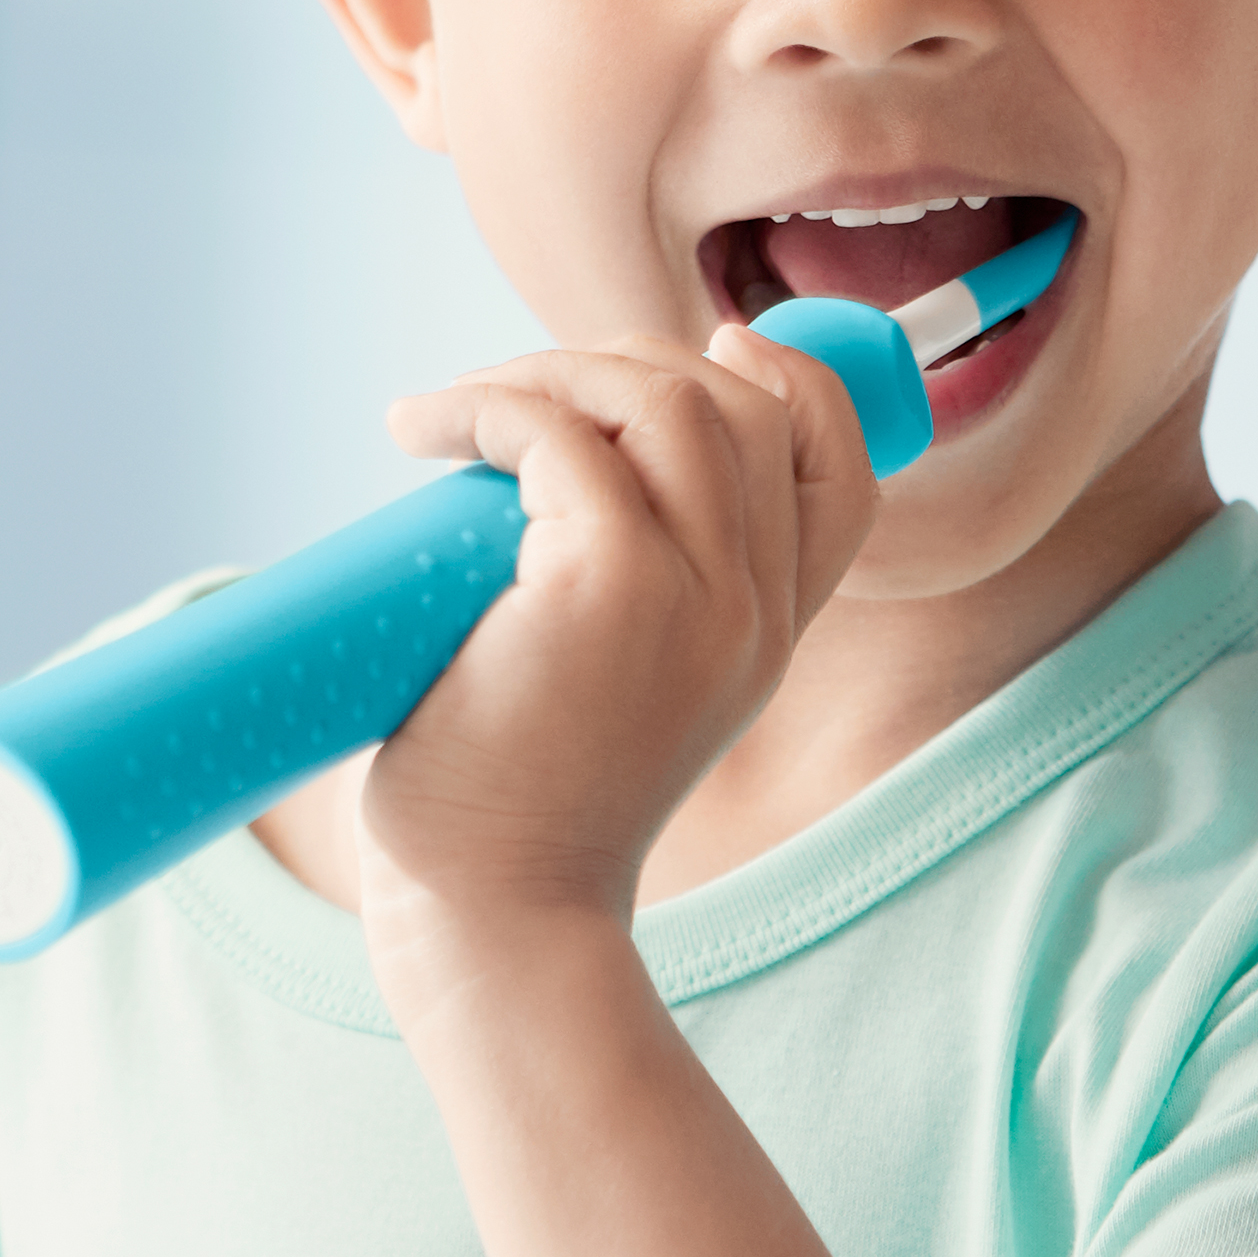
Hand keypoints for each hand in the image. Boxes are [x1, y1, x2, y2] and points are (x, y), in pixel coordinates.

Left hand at [357, 323, 875, 1001]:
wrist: (490, 907)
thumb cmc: (513, 796)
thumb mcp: (614, 684)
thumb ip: (634, 594)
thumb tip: (546, 458)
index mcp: (769, 631)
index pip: (837, 466)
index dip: (782, 381)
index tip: (698, 348)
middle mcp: (754, 609)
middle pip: (741, 405)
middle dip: (622, 361)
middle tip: (513, 391)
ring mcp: (693, 595)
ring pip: (660, 398)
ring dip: (546, 371)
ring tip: (451, 410)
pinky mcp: (605, 586)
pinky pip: (556, 438)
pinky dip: (484, 405)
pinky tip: (420, 429)